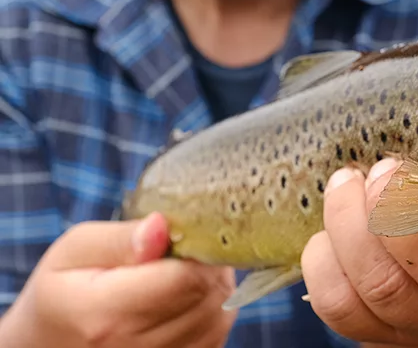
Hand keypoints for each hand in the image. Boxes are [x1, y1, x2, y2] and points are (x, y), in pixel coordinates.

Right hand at [0, 212, 237, 347]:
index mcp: (105, 315)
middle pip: (208, 295)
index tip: (175, 239)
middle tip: (175, 255)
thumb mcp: (75, 251)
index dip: (192, 249)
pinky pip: (218, 333)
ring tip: (174, 278)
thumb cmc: (64, 290)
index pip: (185, 278)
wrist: (50, 343)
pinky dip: (209, 312)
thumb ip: (121, 239)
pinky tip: (179, 302)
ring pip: (220, 314)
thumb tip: (161, 227)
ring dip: (210, 288)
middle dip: (203, 265)